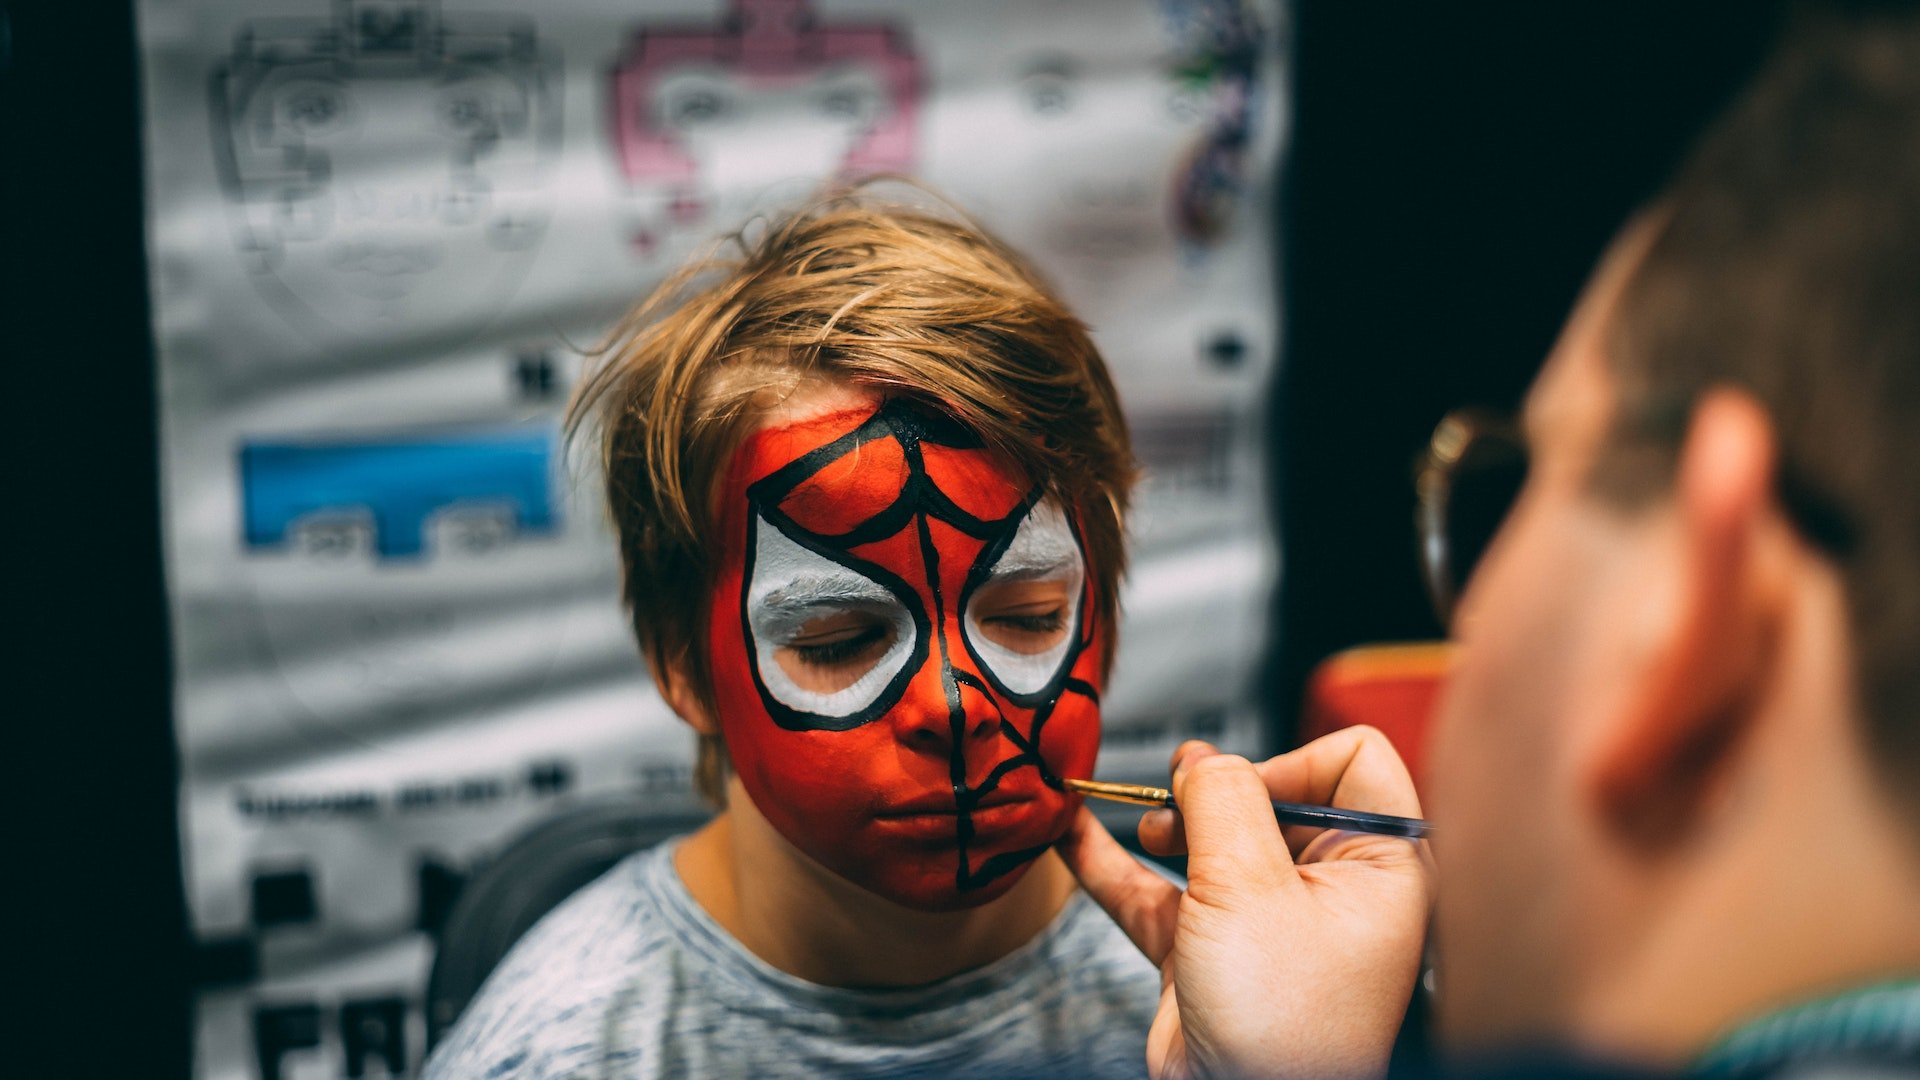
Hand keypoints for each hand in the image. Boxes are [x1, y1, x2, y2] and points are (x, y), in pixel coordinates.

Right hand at [1056, 728, 1434, 1079]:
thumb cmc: (1283, 1030)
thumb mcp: (1251, 889)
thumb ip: (1223, 801)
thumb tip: (1202, 760)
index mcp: (1381, 866)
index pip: (1353, 760)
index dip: (1290, 761)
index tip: (1240, 791)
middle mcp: (1333, 888)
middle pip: (1271, 792)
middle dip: (1215, 790)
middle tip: (1178, 799)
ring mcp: (1269, 920)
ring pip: (1211, 838)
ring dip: (1165, 822)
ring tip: (1141, 825)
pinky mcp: (1212, 952)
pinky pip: (1160, 891)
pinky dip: (1117, 864)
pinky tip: (1074, 835)